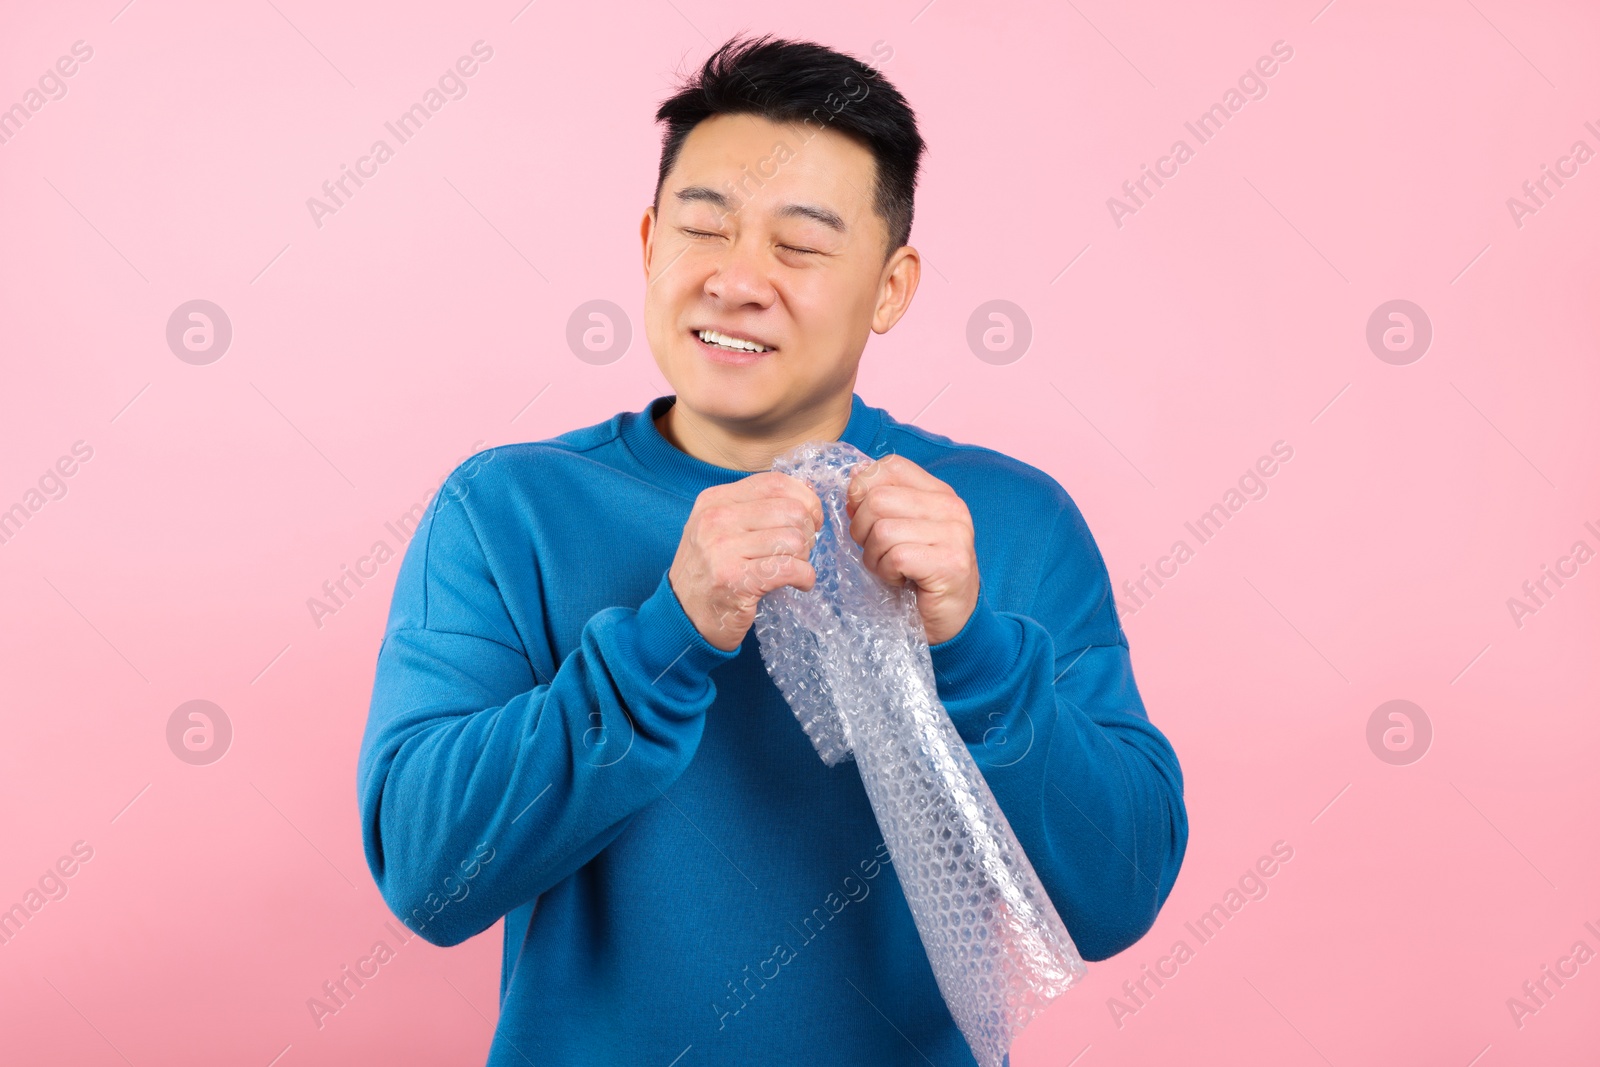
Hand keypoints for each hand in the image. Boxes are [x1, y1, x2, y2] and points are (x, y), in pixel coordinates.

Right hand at [669, 471, 823, 651]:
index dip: (805, 498)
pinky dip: (805, 577)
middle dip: (808, 532)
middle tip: (799, 551)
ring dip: (804, 558)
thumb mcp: (722, 528)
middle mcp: (716, 519)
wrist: (682, 616)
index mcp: (715, 500)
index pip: (774, 482)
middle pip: (791, 510)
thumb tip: (807, 488)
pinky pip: (790, 568)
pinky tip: (799, 583)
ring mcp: (722, 549)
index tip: (811, 519)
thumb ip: (758, 506)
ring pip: (794, 540)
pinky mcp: (735, 580)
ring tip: (793, 569)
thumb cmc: (711, 571)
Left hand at [845, 455, 978, 644]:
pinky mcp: (949, 563)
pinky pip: (895, 557)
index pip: (890, 466)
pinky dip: (887, 573)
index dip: (863, 490)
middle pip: (878, 499)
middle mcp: (951, 508)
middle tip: (878, 553)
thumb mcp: (900, 530)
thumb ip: (881, 501)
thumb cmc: (919, 575)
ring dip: (874, 557)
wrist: (952, 621)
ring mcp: (954, 535)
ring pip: (882, 530)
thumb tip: (854, 474)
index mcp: (939, 493)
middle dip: (862, 531)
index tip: (866, 519)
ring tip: (892, 569)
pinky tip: (902, 580)